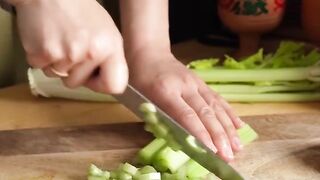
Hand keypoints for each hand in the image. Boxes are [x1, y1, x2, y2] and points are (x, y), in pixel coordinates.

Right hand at [13, 0, 127, 92]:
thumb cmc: (80, 10)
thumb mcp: (107, 31)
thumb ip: (109, 57)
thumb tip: (105, 81)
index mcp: (111, 47)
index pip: (115, 86)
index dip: (102, 84)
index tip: (94, 76)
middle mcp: (91, 53)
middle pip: (78, 84)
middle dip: (73, 71)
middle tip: (71, 47)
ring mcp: (66, 55)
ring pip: (59, 77)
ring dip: (57, 63)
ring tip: (59, 39)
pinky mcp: (43, 54)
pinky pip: (42, 68)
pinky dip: (41, 58)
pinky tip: (47, 38)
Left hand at [128, 50, 244, 161]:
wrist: (149, 53)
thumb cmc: (140, 79)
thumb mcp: (140, 99)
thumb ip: (158, 118)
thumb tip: (177, 139)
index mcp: (165, 91)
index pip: (186, 116)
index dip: (200, 134)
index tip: (212, 151)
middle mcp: (184, 86)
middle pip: (205, 113)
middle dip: (219, 136)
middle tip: (229, 156)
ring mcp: (196, 83)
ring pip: (216, 106)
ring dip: (228, 128)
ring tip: (238, 146)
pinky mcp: (201, 82)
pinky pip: (218, 98)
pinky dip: (229, 113)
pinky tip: (239, 125)